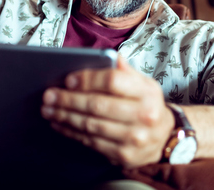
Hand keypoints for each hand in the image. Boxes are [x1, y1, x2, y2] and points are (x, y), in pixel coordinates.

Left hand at [41, 56, 174, 168]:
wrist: (165, 138)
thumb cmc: (147, 104)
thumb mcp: (144, 83)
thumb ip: (125, 71)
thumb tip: (109, 56)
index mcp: (147, 92)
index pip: (112, 81)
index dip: (87, 80)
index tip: (68, 79)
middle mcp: (143, 115)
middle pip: (97, 105)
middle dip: (68, 100)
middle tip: (48, 95)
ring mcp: (133, 138)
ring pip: (90, 125)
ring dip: (64, 117)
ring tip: (48, 109)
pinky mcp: (123, 156)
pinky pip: (91, 142)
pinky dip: (71, 132)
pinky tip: (60, 124)